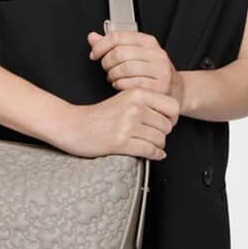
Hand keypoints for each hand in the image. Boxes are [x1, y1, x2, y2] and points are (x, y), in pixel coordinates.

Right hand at [56, 89, 178, 160]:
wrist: (73, 125)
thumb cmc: (98, 115)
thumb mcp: (123, 99)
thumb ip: (145, 103)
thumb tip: (169, 117)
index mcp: (136, 93)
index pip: (172, 106)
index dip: (173, 117)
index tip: (167, 122)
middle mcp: (134, 107)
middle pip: (167, 126)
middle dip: (163, 133)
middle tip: (155, 136)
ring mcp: (128, 125)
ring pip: (160, 139)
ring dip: (157, 145)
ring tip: (149, 144)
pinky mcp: (121, 142)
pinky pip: (149, 151)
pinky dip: (154, 155)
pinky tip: (152, 154)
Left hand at [87, 30, 184, 106]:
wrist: (176, 90)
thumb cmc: (152, 73)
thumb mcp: (134, 54)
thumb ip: (112, 46)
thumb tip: (92, 37)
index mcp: (148, 41)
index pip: (118, 36)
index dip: (100, 45)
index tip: (94, 54)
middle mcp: (156, 53)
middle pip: (119, 53)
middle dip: (106, 63)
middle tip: (106, 69)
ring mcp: (160, 70)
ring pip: (123, 69)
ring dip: (112, 76)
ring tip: (114, 78)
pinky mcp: (159, 86)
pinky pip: (130, 84)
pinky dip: (120, 86)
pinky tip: (121, 86)